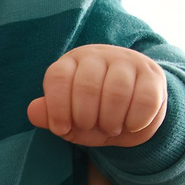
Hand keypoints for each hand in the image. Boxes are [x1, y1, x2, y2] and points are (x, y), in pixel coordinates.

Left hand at [28, 45, 167, 146]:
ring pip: (117, 91)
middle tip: (91, 128)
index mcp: (72, 62)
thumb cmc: (94, 114)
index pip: (58, 77)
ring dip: (111, 120)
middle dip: (86, 118)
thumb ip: (50, 115)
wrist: (132, 115)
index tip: (62, 129)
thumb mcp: (69, 119)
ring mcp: (128, 61)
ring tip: (111, 128)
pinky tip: (131, 125)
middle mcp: (98, 55)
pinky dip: (136, 121)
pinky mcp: (152, 75)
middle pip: (87, 85)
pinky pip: (145, 99)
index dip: (57, 108)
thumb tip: (32, 111)